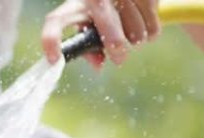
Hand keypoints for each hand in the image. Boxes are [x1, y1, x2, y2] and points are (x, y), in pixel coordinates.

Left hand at [42, 0, 159, 67]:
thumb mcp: (90, 24)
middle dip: (116, 46)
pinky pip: (152, 21)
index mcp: (74, 5)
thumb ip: (89, 47)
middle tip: (119, 58)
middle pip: (107, 27)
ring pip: (134, 29)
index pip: (56, 21)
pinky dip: (151, 30)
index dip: (51, 40)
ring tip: (134, 35)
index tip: (55, 60)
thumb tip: (99, 65)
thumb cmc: (102, 10)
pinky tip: (146, 25)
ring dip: (136, 38)